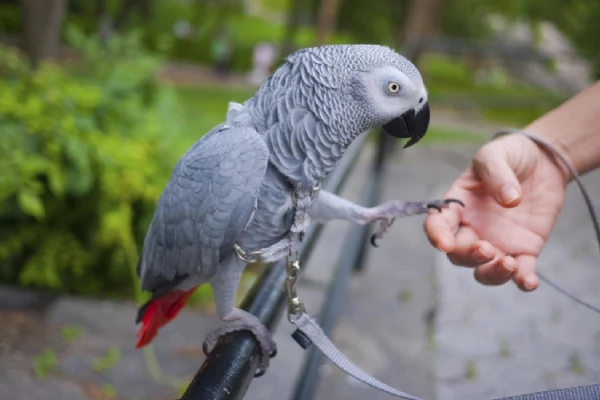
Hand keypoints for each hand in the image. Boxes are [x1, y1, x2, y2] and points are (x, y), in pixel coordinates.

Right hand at [424, 133, 569, 290]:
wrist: (543, 161)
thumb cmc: (510, 155)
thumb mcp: (496, 154)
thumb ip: (497, 173)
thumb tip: (509, 199)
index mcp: (458, 205)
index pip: (438, 225)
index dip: (436, 236)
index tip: (445, 243)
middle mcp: (472, 228)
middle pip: (459, 254)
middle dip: (469, 256)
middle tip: (487, 248)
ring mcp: (497, 242)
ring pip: (484, 270)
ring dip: (492, 274)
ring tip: (510, 264)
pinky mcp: (524, 249)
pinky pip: (520, 272)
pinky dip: (523, 281)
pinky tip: (529, 282)